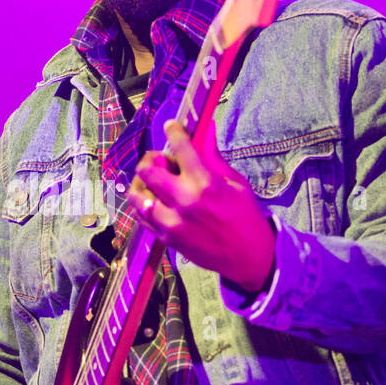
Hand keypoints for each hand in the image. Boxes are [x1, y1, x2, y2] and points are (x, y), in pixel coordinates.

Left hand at [128, 118, 276, 295]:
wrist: (249, 258)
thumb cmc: (246, 216)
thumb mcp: (236, 183)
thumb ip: (214, 157)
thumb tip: (206, 128)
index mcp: (206, 184)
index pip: (180, 147)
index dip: (173, 131)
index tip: (171, 126)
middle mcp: (184, 201)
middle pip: (147, 169)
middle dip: (152, 158)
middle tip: (161, 159)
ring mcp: (171, 222)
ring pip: (137, 194)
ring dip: (143, 183)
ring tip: (155, 183)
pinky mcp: (165, 238)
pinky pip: (141, 216)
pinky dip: (145, 205)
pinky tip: (156, 201)